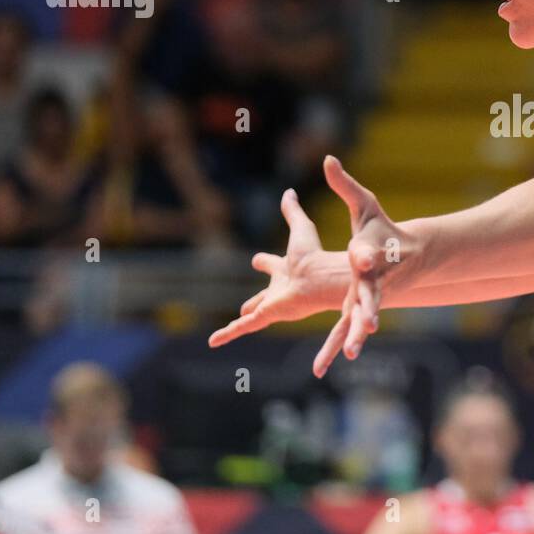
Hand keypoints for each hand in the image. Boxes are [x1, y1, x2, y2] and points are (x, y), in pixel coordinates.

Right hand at [208, 188, 345, 349]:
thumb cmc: (315, 255)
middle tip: (245, 306)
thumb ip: (292, 211)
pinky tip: (213, 342)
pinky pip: (242, 326)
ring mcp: (273, 303)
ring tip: (233, 327)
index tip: (256, 260)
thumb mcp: (301, 228)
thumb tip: (289, 191)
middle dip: (255, 299)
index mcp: (287, 268)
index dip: (265, 262)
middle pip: (264, 294)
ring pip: (253, 314)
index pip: (273, 264)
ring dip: (242, 320)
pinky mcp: (266, 315)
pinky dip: (226, 334)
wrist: (320, 278)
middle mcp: (280, 288)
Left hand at [318, 156, 408, 375]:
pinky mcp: (364, 307)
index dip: (367, 255)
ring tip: (349, 352)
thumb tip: (327, 158)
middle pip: (372, 295)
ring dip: (355, 335)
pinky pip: (348, 326)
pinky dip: (338, 343)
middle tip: (369, 323)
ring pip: (361, 318)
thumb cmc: (385, 230)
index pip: (370, 253)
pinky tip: (329, 361)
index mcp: (372, 253)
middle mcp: (373, 278)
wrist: (409, 256)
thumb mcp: (367, 205)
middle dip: (369, 309)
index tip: (362, 257)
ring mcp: (371, 296)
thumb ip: (346, 186)